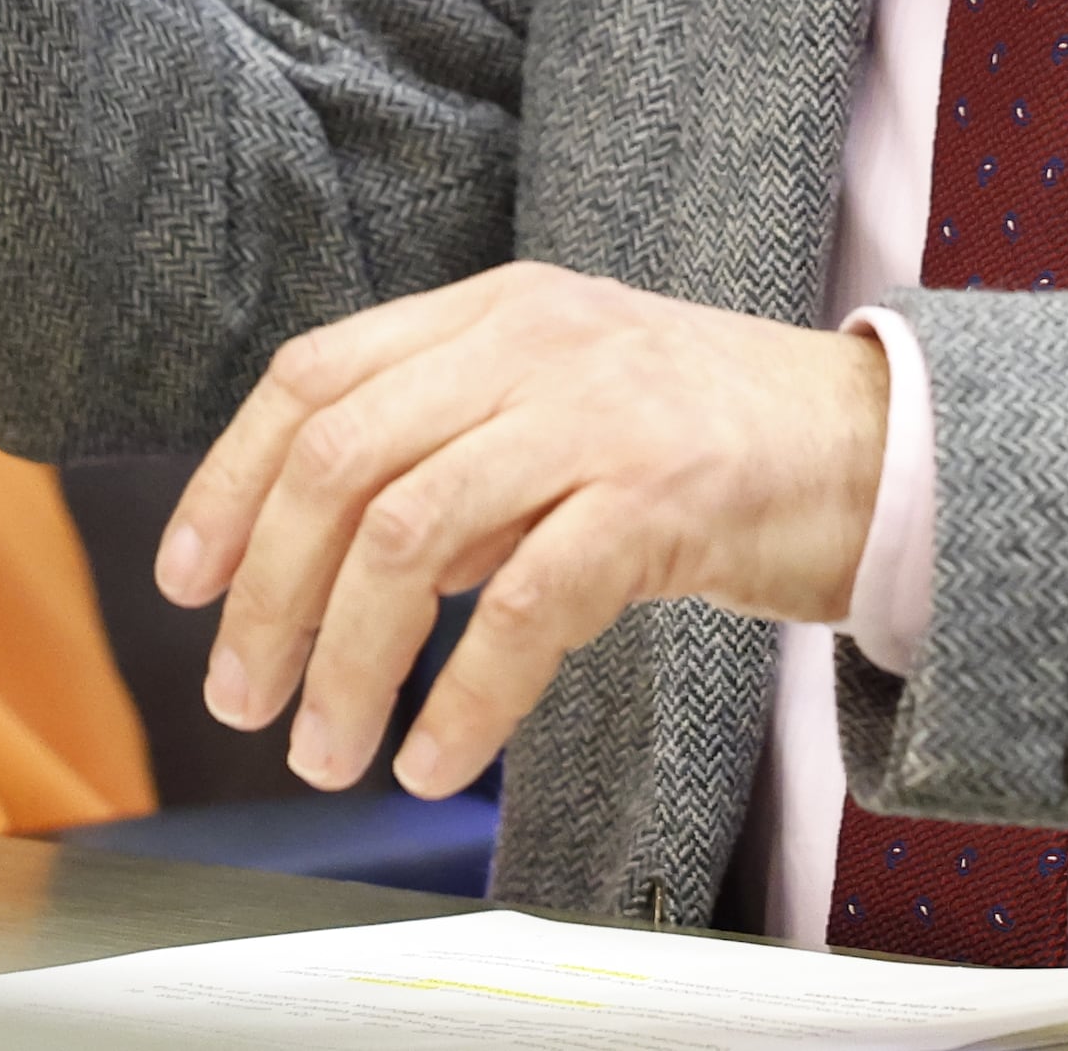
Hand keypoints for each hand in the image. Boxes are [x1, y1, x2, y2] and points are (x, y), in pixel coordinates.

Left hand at [156, 263, 892, 799]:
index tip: (186, 582)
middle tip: (241, 700)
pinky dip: (462, 697)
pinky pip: (524, 607)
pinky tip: (432, 758)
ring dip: (346, 662)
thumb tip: (335, 565)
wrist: (881, 446)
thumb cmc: (709, 444)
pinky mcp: (661, 497)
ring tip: (326, 753)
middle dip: (269, 595)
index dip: (230, 481)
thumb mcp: (562, 412)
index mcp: (493, 309)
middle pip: (341, 460)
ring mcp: (597, 411)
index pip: (312, 376)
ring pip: (409, 535)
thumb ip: (452, 457)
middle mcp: (532, 340)